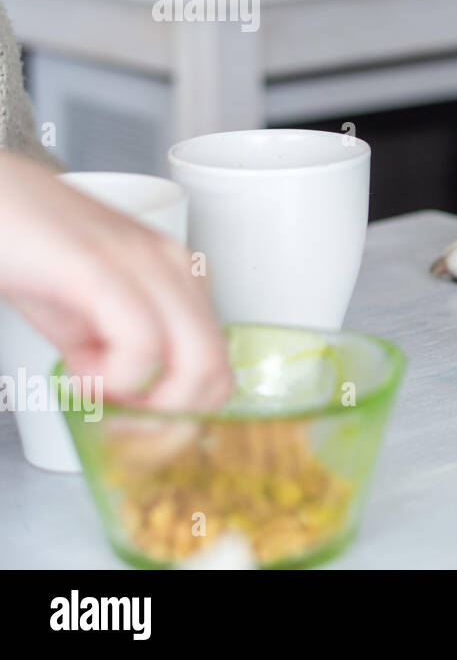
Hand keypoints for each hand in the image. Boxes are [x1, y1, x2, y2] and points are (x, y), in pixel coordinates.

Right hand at [0, 150, 231, 410]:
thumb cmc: (28, 250)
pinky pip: (143, 343)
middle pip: (217, 368)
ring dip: (148, 400)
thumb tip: (128, 400)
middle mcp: (173, 266)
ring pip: (198, 359)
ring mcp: (142, 263)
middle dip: (171, 414)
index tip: (133, 412)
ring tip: (96, 385)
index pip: (219, 362)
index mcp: (179, 276)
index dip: (181, 406)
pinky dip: (117, 377)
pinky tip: (81, 371)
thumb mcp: (80, 316)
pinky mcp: (100, 267)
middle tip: (119, 413)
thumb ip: (113, 355)